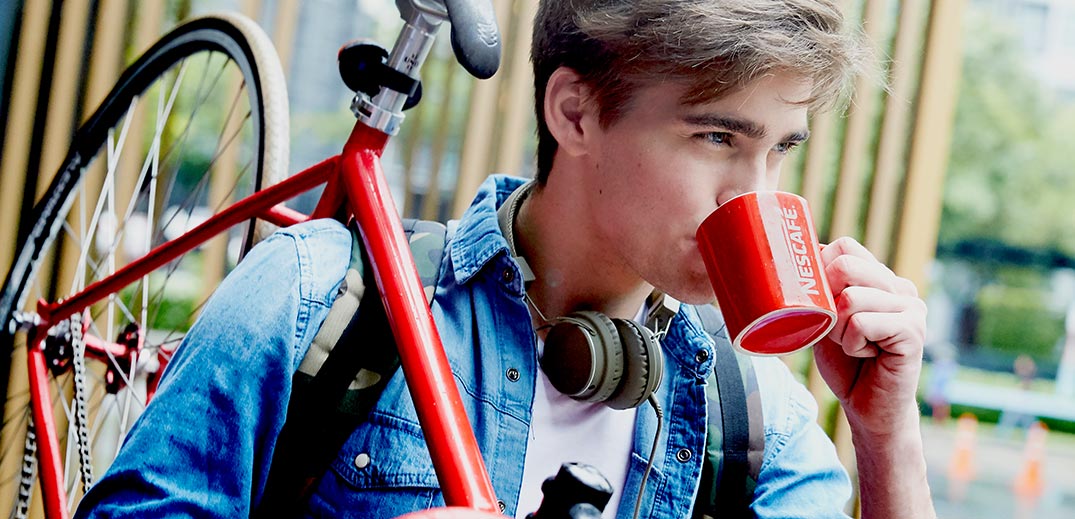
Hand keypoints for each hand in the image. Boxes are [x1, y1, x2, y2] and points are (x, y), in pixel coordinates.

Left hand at [812, 237, 927, 435]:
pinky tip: (866, 354)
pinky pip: (861, 324)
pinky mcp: (914, 331)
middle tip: (836, 330)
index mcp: (880, 279)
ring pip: (849, 298)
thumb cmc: (845, 364)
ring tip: (853, 346)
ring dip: (837, 330)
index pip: (844, 247)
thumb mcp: (825, 319)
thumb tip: (796, 254)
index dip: (820, 271)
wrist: (867, 408)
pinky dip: (851, 343)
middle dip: (826, 301)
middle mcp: (900, 287)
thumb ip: (820, 289)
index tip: (821, 303)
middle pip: (844, 265)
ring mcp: (911, 307)